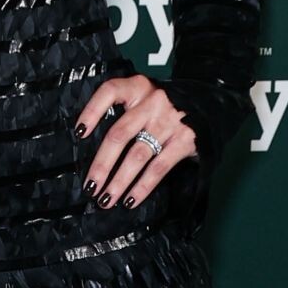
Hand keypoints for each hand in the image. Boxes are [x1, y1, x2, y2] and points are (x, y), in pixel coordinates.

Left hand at [74, 73, 197, 210]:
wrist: (207, 104)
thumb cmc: (163, 106)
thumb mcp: (144, 98)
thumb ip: (124, 112)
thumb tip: (90, 145)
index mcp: (138, 87)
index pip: (109, 92)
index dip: (92, 111)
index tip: (79, 132)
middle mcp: (152, 102)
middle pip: (120, 134)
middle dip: (102, 164)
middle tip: (90, 186)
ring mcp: (169, 121)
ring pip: (137, 155)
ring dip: (119, 181)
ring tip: (106, 200)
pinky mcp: (184, 140)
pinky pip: (158, 167)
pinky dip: (142, 186)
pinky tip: (130, 200)